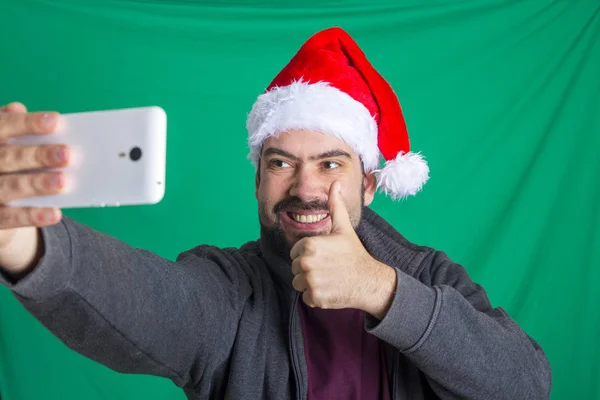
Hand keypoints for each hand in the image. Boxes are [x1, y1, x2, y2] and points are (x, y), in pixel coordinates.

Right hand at [0, 102, 70, 273]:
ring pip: (9, 187)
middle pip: (7, 158)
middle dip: (37, 155)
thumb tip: (18, 108)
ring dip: (36, 184)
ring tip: (63, 182)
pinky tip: (54, 213)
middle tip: (68, 155)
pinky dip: (32, 216)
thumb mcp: (5, 144)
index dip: (27, 123)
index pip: (3, 126)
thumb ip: (12, 127)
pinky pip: (10, 217)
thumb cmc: (5, 164)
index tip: (56, 121)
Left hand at [290, 181, 396, 317]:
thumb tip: (335, 183)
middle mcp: (306, 263)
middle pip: (295, 268)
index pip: (295, 253)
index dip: (308, 255)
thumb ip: (335, 206)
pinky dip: (315, 296)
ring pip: (298, 283)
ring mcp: (310, 281)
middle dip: (308, 270)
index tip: (324, 256)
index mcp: (308, 245)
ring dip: (310, 284)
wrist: (369, 280)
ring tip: (328, 278)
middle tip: (328, 268)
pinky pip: (305, 297)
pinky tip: (330, 289)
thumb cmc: (354, 253)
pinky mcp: (314, 297)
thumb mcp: (343, 228)